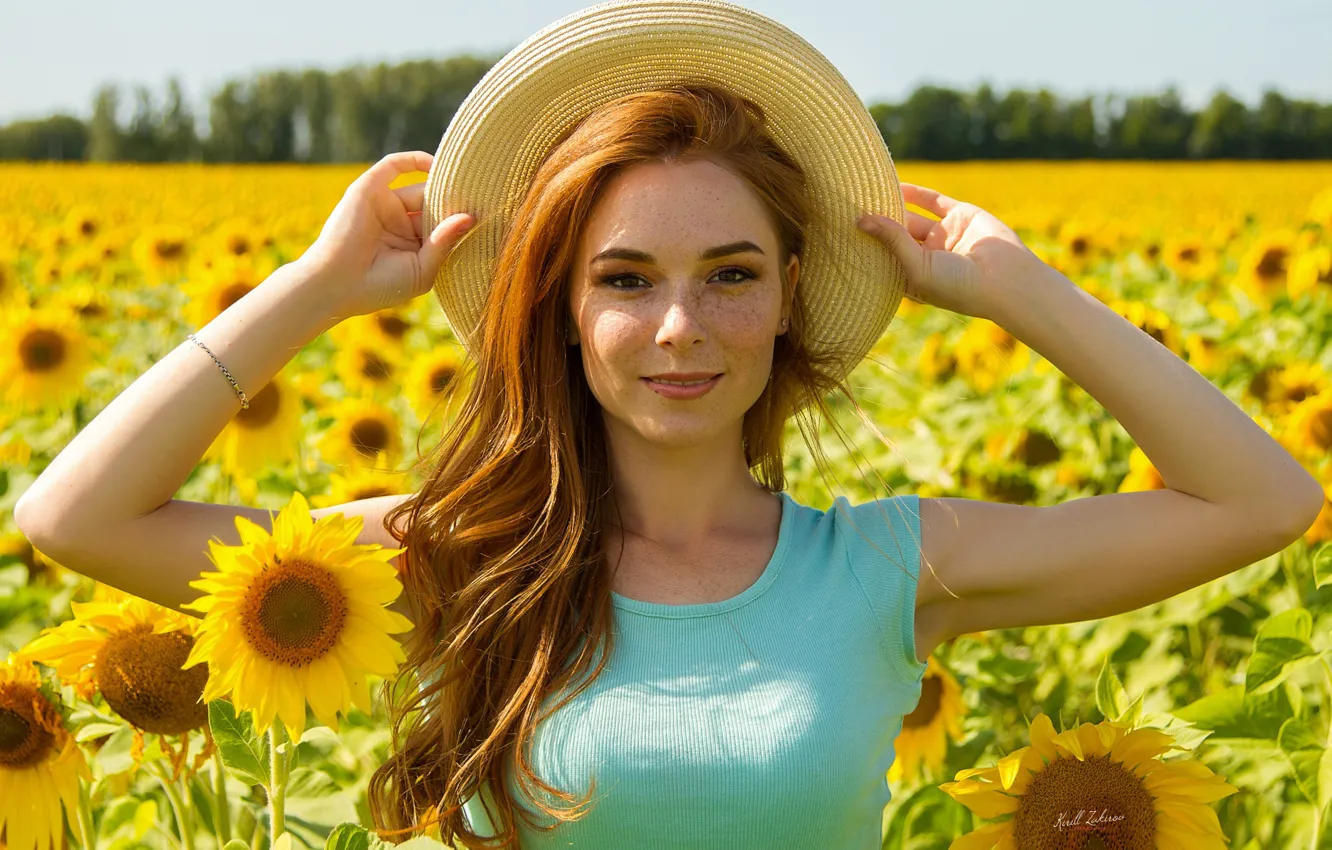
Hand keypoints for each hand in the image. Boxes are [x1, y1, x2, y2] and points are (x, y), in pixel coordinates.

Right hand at [299, 151, 474, 318]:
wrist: (336, 285)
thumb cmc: (380, 286)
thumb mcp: (423, 268)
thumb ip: (446, 242)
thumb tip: (471, 217)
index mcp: (414, 244)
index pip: (444, 225)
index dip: (464, 219)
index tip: (493, 214)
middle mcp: (401, 222)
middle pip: (436, 204)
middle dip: (456, 201)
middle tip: (486, 196)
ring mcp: (385, 204)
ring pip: (421, 188)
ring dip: (443, 186)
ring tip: (469, 183)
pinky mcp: (369, 189)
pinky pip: (395, 165)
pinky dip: (416, 160)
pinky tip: (440, 164)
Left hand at [858, 183, 1048, 320]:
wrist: (1006, 280)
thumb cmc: (958, 287)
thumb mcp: (916, 267)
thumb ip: (891, 240)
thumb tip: (860, 219)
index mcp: (913, 277)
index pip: (882, 257)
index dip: (864, 244)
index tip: (836, 230)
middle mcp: (926, 257)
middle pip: (893, 234)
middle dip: (875, 221)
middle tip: (844, 204)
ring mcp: (943, 236)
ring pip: (911, 215)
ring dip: (891, 204)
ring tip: (864, 190)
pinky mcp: (960, 216)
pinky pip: (932, 201)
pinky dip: (914, 192)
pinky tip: (892, 183)